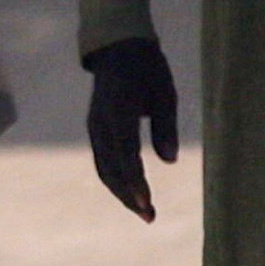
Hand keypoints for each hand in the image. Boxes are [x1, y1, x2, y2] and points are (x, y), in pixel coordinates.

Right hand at [84, 35, 180, 222]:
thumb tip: (169, 160)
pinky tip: (131, 193)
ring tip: (144, 212)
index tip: (148, 203)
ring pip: (104, 168)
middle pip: (111, 168)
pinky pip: (103, 161)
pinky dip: (116, 180)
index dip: (136, 182)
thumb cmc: (148, 69)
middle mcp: (101, 123)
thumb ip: (165, 126)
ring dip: (122, 192)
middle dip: (129, 195)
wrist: (118, 48)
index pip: (126, 154)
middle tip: (150, 217)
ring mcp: (95, 127)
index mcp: (118, 111)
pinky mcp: (96, 129)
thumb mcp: (164, 93)